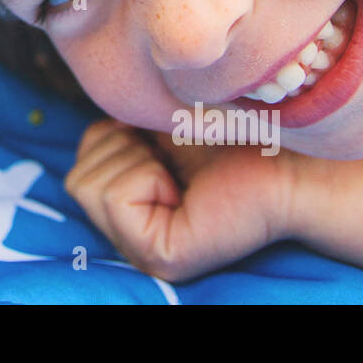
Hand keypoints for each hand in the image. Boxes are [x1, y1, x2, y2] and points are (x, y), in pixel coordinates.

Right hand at [64, 117, 305, 281]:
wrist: (286, 153)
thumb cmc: (230, 132)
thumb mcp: (153, 124)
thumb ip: (113, 131)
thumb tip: (86, 105)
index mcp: (132, 214)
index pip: (80, 167)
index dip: (117, 139)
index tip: (165, 144)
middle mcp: (133, 241)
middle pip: (77, 180)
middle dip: (121, 148)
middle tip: (173, 157)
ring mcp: (145, 254)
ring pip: (86, 186)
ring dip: (134, 159)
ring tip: (180, 172)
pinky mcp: (162, 257)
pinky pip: (114, 199)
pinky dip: (146, 175)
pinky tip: (185, 187)